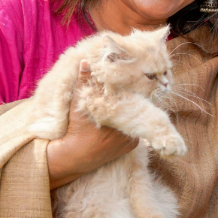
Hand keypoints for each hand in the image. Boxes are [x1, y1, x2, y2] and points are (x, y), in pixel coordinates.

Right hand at [45, 60, 138, 188]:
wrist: (76, 155)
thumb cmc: (77, 128)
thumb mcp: (78, 103)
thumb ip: (83, 82)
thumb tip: (85, 62)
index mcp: (118, 113)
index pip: (136, 98)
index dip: (137, 90)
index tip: (138, 82)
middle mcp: (129, 126)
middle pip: (140, 109)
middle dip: (138, 101)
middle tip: (139, 92)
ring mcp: (132, 137)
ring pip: (140, 120)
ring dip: (137, 114)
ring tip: (134, 106)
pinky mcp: (132, 146)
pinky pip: (138, 132)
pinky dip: (134, 126)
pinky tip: (130, 120)